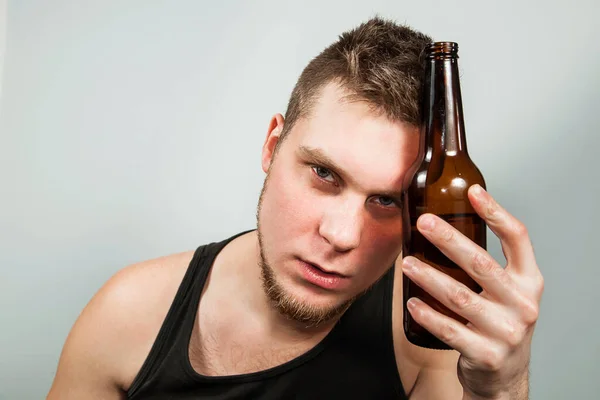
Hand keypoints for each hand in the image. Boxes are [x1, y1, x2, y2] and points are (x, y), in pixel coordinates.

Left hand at [401, 184, 543, 399]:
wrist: (505, 373)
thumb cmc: (500, 321)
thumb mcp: (507, 291)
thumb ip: (487, 265)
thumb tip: (443, 226)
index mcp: (529, 281)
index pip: (518, 239)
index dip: (496, 212)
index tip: (473, 192)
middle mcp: (523, 304)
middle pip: (481, 263)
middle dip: (448, 240)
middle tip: (423, 222)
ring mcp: (506, 331)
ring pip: (460, 296)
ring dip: (429, 277)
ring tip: (406, 262)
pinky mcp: (486, 354)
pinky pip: (450, 330)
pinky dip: (427, 314)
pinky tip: (410, 301)